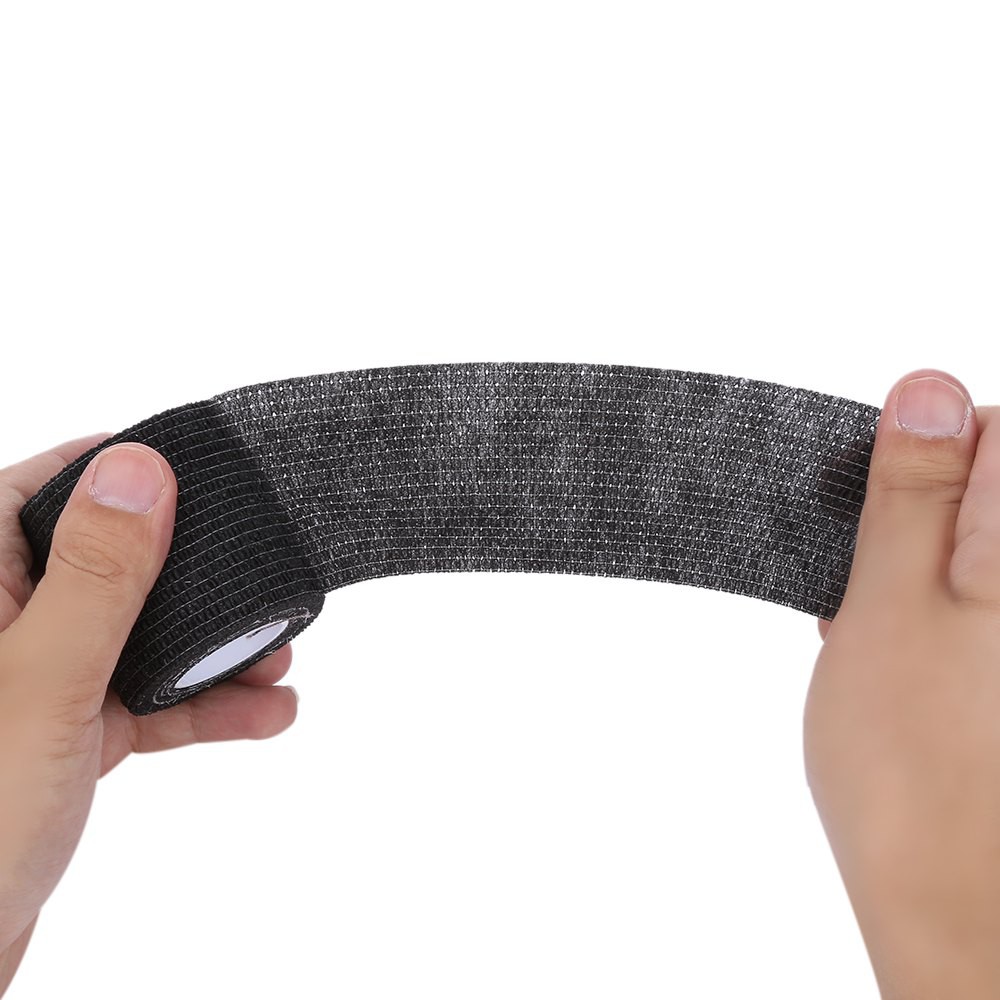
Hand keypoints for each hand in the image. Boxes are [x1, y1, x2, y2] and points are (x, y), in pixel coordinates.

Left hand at [0, 437, 297, 993]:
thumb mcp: (44, 686)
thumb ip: (96, 578)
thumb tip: (139, 468)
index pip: (48, 490)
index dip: (128, 474)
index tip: (206, 471)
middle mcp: (1, 623)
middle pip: (111, 565)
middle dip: (195, 579)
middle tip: (263, 579)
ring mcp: (32, 679)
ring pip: (135, 636)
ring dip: (211, 650)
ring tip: (281, 660)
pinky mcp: (59, 732)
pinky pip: (141, 699)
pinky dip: (199, 708)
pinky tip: (263, 715)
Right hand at [805, 369, 999, 997]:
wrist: (958, 910)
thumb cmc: (912, 767)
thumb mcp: (886, 602)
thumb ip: (912, 491)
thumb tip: (927, 390)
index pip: (994, 429)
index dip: (923, 461)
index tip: (881, 524)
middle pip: (989, 498)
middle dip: (919, 530)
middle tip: (877, 598)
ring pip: (977, 563)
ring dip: (923, 582)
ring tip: (884, 644)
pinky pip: (981, 620)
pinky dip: (942, 629)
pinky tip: (910, 674)